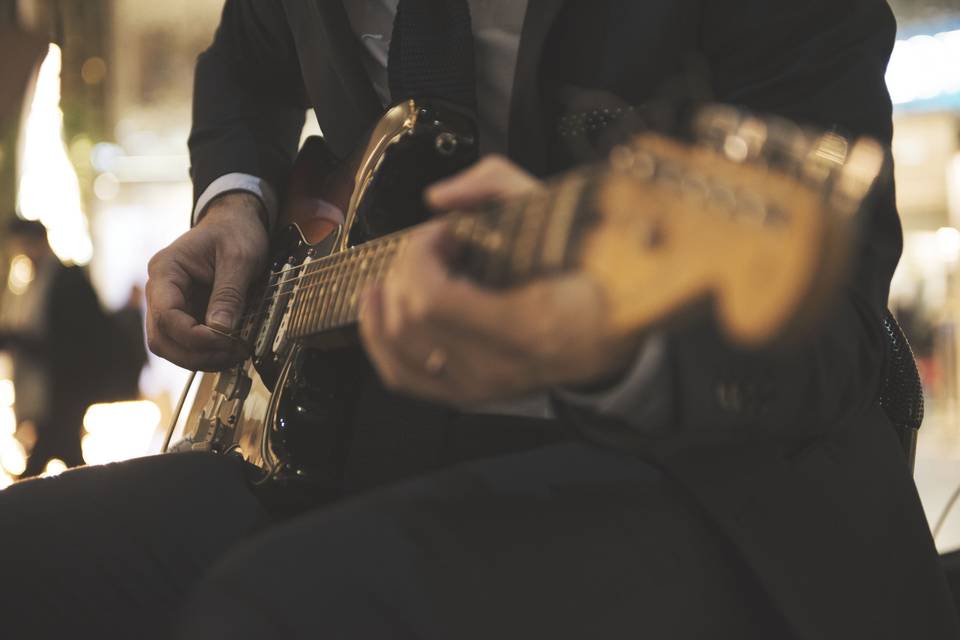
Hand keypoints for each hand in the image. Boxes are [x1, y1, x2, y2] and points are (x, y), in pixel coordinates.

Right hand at [146, 192, 268, 370]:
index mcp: (165, 270)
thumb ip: (229, 293)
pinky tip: (229, 350)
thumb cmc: (236, 232)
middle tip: (233, 354)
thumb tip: (221, 330)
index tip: (226, 341)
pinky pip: (185, 342)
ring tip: (235, 355)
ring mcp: (170, 304)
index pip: (166, 316)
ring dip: (200, 358)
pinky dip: (205, 352)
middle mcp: (160, 290)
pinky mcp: (185, 313)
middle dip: (196, 354)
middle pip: (161, 338)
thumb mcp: (240, 257)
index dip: (194, 337)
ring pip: (170, 346)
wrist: (235, 222)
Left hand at [359, 156, 641, 407]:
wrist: (616, 332)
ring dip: (392, 295)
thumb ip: (495, 183)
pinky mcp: (468, 394)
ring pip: (397, 345)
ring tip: (412, 268)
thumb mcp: (559, 212)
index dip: (422, 252)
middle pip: (410, 316)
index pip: (433, 298)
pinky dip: (378, 337)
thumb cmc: (588, 272)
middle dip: (409, 265)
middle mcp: (499, 366)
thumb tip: (439, 198)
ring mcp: (482, 387)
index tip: (444, 231)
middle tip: (437, 244)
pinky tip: (378, 303)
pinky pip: (402, 375)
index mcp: (526, 326)